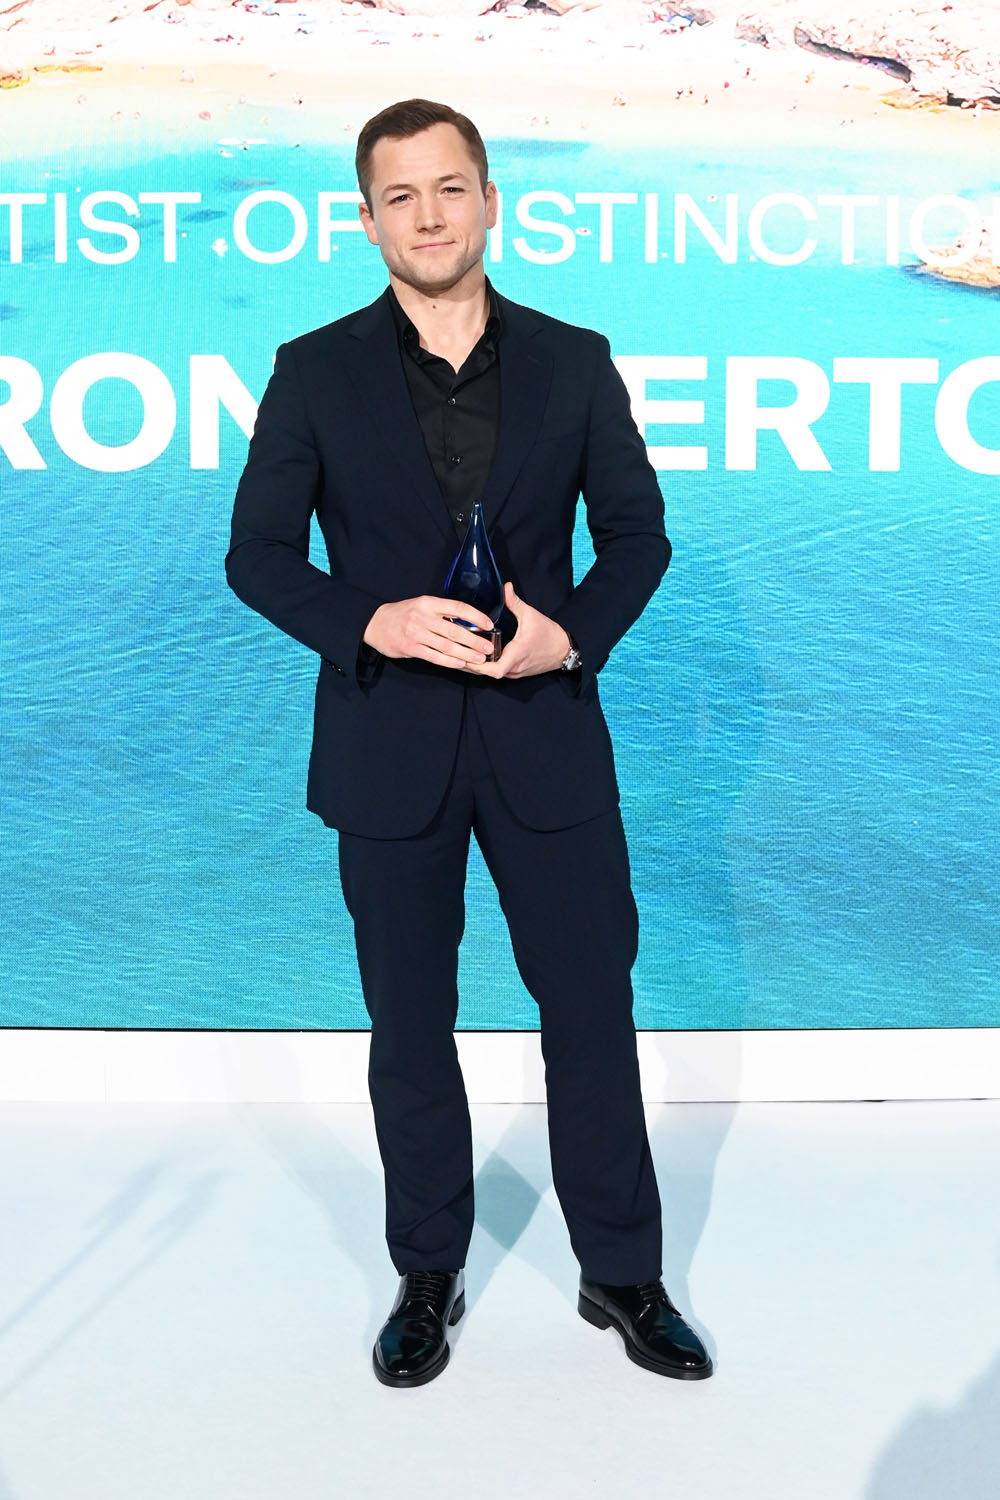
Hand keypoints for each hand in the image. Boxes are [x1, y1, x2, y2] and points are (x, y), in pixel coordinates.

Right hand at [363, 595, 495, 669]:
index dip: (476, 616)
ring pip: (447, 645)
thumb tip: (466, 622)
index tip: (489, 624)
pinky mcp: (411, 648)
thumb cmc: (403, 614)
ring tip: (479, 658)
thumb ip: (441, 612)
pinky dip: (449, 661)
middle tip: (489, 647)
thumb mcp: (421, 605)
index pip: (458, 607)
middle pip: (455, 630)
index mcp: (429, 603)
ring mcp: (416, 633)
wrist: (376, 624)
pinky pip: (434, 656)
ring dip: (466, 653)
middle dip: (475, 640)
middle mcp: (423, 617)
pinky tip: (461, 664)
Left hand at [468, 582, 570, 679]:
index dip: (477, 666)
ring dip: (480, 665)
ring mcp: (516, 672)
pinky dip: (489, 666)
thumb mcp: (530, 615)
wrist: (564, 649)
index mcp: (516, 656)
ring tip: (464, 653)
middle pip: (487, 672)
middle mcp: (514, 668)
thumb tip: (506, 587)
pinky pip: (500, 672)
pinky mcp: (518, 672)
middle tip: (457, 653)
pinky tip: (480, 655)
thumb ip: (515, 602)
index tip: (465, 657)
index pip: (493, 670)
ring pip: (493, 673)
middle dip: (472, 664)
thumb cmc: (549, 634)